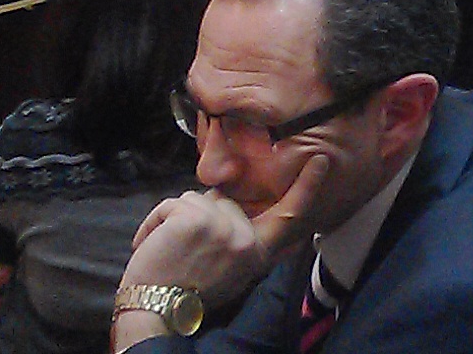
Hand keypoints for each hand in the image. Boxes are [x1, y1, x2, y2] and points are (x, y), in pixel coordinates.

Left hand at [123, 155, 330, 310]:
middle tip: (186, 252)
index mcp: (257, 253)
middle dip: (201, 216)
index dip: (306, 186)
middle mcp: (245, 239)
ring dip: (174, 220)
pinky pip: (170, 204)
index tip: (320, 160)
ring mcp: (222, 227)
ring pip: (195, 199)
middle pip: (223, 201)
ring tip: (168, 251)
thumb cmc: (188, 293)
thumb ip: (242, 241)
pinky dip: (154, 223)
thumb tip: (236, 208)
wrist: (157, 311)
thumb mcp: (231, 271)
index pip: (288, 215)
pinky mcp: (195, 219)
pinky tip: (152, 245)